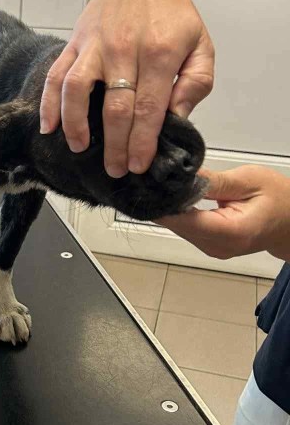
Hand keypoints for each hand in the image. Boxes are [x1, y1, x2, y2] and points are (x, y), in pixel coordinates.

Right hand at [39, 0, 213, 178]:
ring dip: (76, 125)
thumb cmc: (174, 14)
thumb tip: (175, 119)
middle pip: (115, 107)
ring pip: (77, 90)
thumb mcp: (202, 44)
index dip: (143, 142)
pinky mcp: (75, 41)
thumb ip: (196, 83)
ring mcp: (95, 45)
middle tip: (116, 171)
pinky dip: (48, 103)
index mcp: (161, 53)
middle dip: (115, 146)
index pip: (149, 107)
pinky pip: (56, 74)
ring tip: (80, 149)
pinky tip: (48, 127)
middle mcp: (125, 49)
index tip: (139, 166)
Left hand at [157, 167, 289, 260]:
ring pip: (179, 227)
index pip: (185, 220)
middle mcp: (218, 246)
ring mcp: (213, 249)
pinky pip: (186, 229)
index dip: (163, 203)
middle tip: (150, 176)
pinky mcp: (209, 246)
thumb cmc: (279, 198)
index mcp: (231, 232)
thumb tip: (180, 175)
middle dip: (162, 202)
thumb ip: (213, 181)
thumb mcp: (249, 180)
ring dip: (168, 207)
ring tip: (161, 182)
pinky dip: (179, 213)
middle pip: (178, 225)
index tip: (147, 184)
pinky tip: (173, 195)